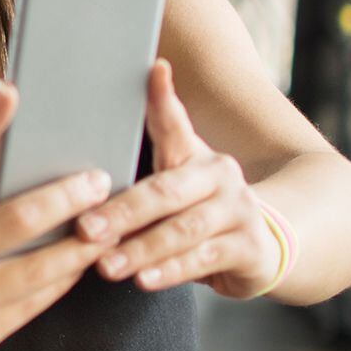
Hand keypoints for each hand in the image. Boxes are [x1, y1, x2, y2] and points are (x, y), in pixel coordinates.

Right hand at [0, 80, 117, 350]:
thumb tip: (20, 175)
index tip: (7, 90)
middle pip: (16, 221)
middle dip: (66, 197)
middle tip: (99, 180)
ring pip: (39, 270)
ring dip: (81, 246)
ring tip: (109, 225)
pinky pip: (32, 305)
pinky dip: (61, 282)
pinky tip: (79, 265)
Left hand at [72, 59, 280, 298]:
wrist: (266, 244)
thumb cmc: (199, 208)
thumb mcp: (177, 175)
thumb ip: (151, 146)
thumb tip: (133, 85)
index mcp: (196, 155)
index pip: (175, 124)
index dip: (163, 98)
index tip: (154, 70)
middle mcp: (221, 176)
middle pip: (165, 192)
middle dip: (122, 212)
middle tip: (84, 228)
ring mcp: (238, 212)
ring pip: (183, 230)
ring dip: (141, 249)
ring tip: (105, 265)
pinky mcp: (248, 248)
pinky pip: (202, 260)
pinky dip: (170, 271)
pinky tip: (143, 280)